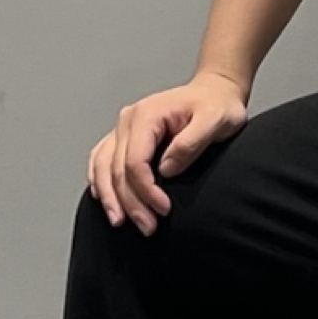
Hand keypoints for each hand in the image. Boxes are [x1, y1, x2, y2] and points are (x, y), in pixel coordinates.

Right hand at [86, 70, 248, 233]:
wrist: (215, 91)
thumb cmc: (218, 105)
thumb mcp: (215, 121)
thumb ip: (191, 143)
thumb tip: (166, 170)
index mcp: (147, 115)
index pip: (134, 160)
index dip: (146, 190)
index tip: (164, 209)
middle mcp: (128, 120)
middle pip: (116, 169)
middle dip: (130, 203)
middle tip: (147, 227)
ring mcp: (123, 128)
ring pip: (102, 166)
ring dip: (110, 197)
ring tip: (119, 222)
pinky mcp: (124, 136)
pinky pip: (101, 160)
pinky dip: (99, 181)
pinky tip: (103, 199)